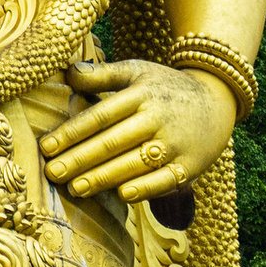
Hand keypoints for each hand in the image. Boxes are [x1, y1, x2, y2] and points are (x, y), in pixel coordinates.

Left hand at [42, 58, 235, 202]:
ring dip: (104, 177)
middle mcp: (157, 118)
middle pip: (113, 142)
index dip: (72, 132)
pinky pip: (166, 179)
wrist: (218, 100)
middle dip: (80, 159)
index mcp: (140, 94)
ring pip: (135, 162)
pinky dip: (146, 188)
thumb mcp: (137, 71)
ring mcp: (176, 142)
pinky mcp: (191, 164)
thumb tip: (67, 73)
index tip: (46, 147)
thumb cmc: (166, 87)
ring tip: (76, 188)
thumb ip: (102, 74)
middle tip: (52, 174)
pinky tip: (123, 195)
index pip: (100, 116)